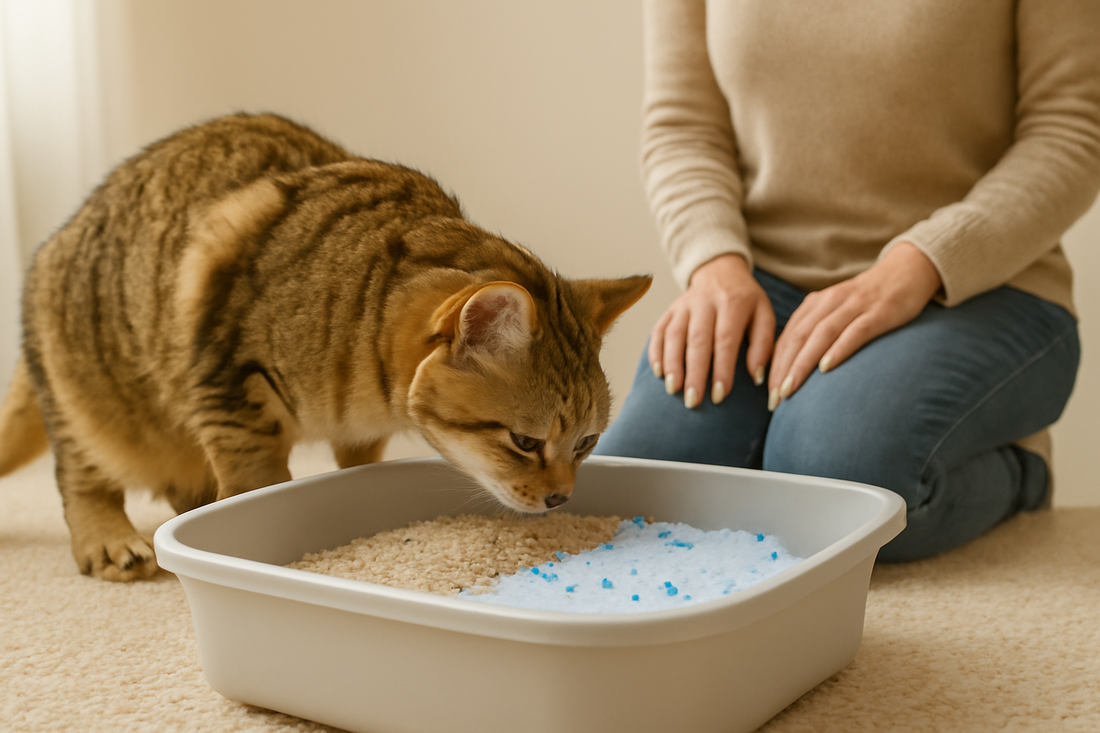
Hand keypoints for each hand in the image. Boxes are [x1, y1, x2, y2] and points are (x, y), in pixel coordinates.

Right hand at [649, 254, 775, 408]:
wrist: (720, 272)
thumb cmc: (746, 302)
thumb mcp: (764, 315)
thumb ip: (763, 344)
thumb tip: (756, 376)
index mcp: (733, 303)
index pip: (725, 339)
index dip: (722, 369)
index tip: (719, 395)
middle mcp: (706, 302)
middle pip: (697, 340)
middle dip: (694, 372)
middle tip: (693, 400)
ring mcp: (683, 305)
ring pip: (674, 335)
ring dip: (672, 364)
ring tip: (673, 389)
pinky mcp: (669, 310)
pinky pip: (658, 331)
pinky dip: (656, 352)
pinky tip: (658, 372)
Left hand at [767, 241, 941, 409]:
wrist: (908, 271)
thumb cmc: (868, 301)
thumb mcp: (836, 312)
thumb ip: (816, 332)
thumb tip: (793, 367)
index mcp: (815, 304)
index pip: (788, 337)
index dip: (775, 365)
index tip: (768, 393)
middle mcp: (830, 302)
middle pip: (798, 337)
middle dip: (782, 369)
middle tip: (774, 400)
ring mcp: (855, 306)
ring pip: (821, 335)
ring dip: (802, 364)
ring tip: (789, 389)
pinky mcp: (879, 312)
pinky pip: (855, 331)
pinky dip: (839, 349)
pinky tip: (826, 368)